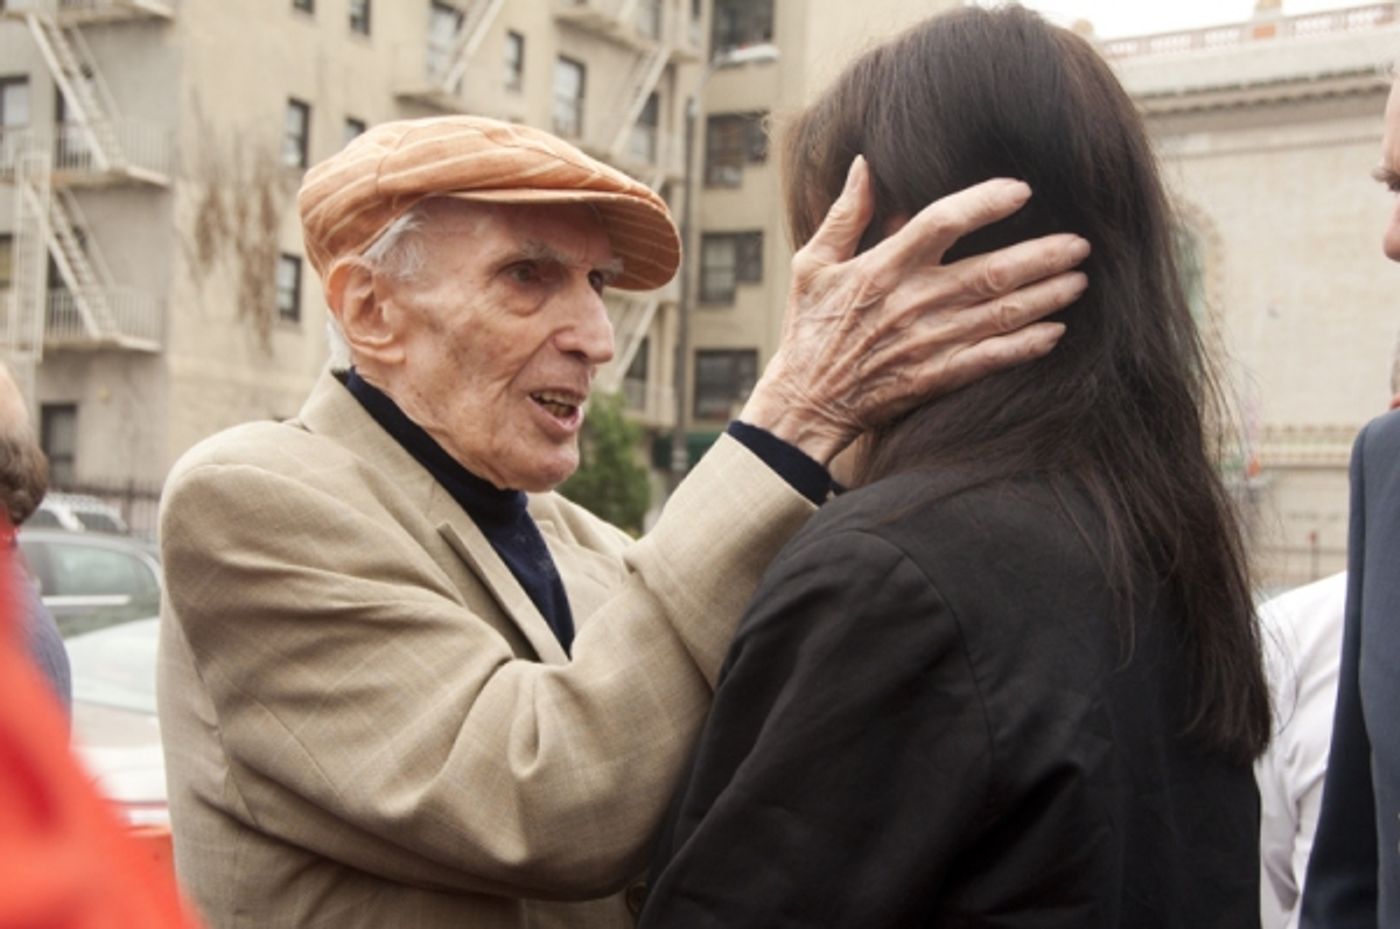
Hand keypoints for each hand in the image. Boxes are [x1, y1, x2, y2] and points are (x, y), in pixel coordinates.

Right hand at [739, 155, 1089, 464]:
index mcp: (883, 266)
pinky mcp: (934, 377)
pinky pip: (990, 359)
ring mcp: (927, 342)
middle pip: (991, 271)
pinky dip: (1025, 346)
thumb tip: (865, 165)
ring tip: (1079, 281)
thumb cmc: (808, 329)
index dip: (986, 203)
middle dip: (1043, 256)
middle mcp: (912, 302)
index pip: (943, 222)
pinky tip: (1055, 332)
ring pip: (1000, 314)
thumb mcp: (812, 264)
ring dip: (1046, 296)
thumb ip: (845, 215)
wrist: (803, 404)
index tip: (1021, 190)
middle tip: (1080, 244)